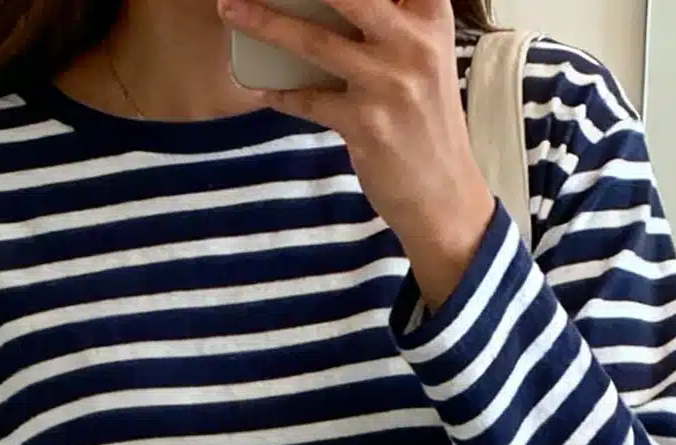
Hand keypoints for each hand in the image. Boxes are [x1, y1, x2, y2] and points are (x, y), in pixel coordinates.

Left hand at [219, 0, 495, 309]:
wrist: (445, 195)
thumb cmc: (425, 118)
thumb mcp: (424, 55)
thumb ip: (390, 21)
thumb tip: (321, 4)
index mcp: (430, 16)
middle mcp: (413, 43)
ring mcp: (389, 84)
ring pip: (315, 43)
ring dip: (265, 23)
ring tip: (230, 8)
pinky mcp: (366, 125)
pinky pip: (309, 101)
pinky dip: (281, 93)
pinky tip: (260, 86)